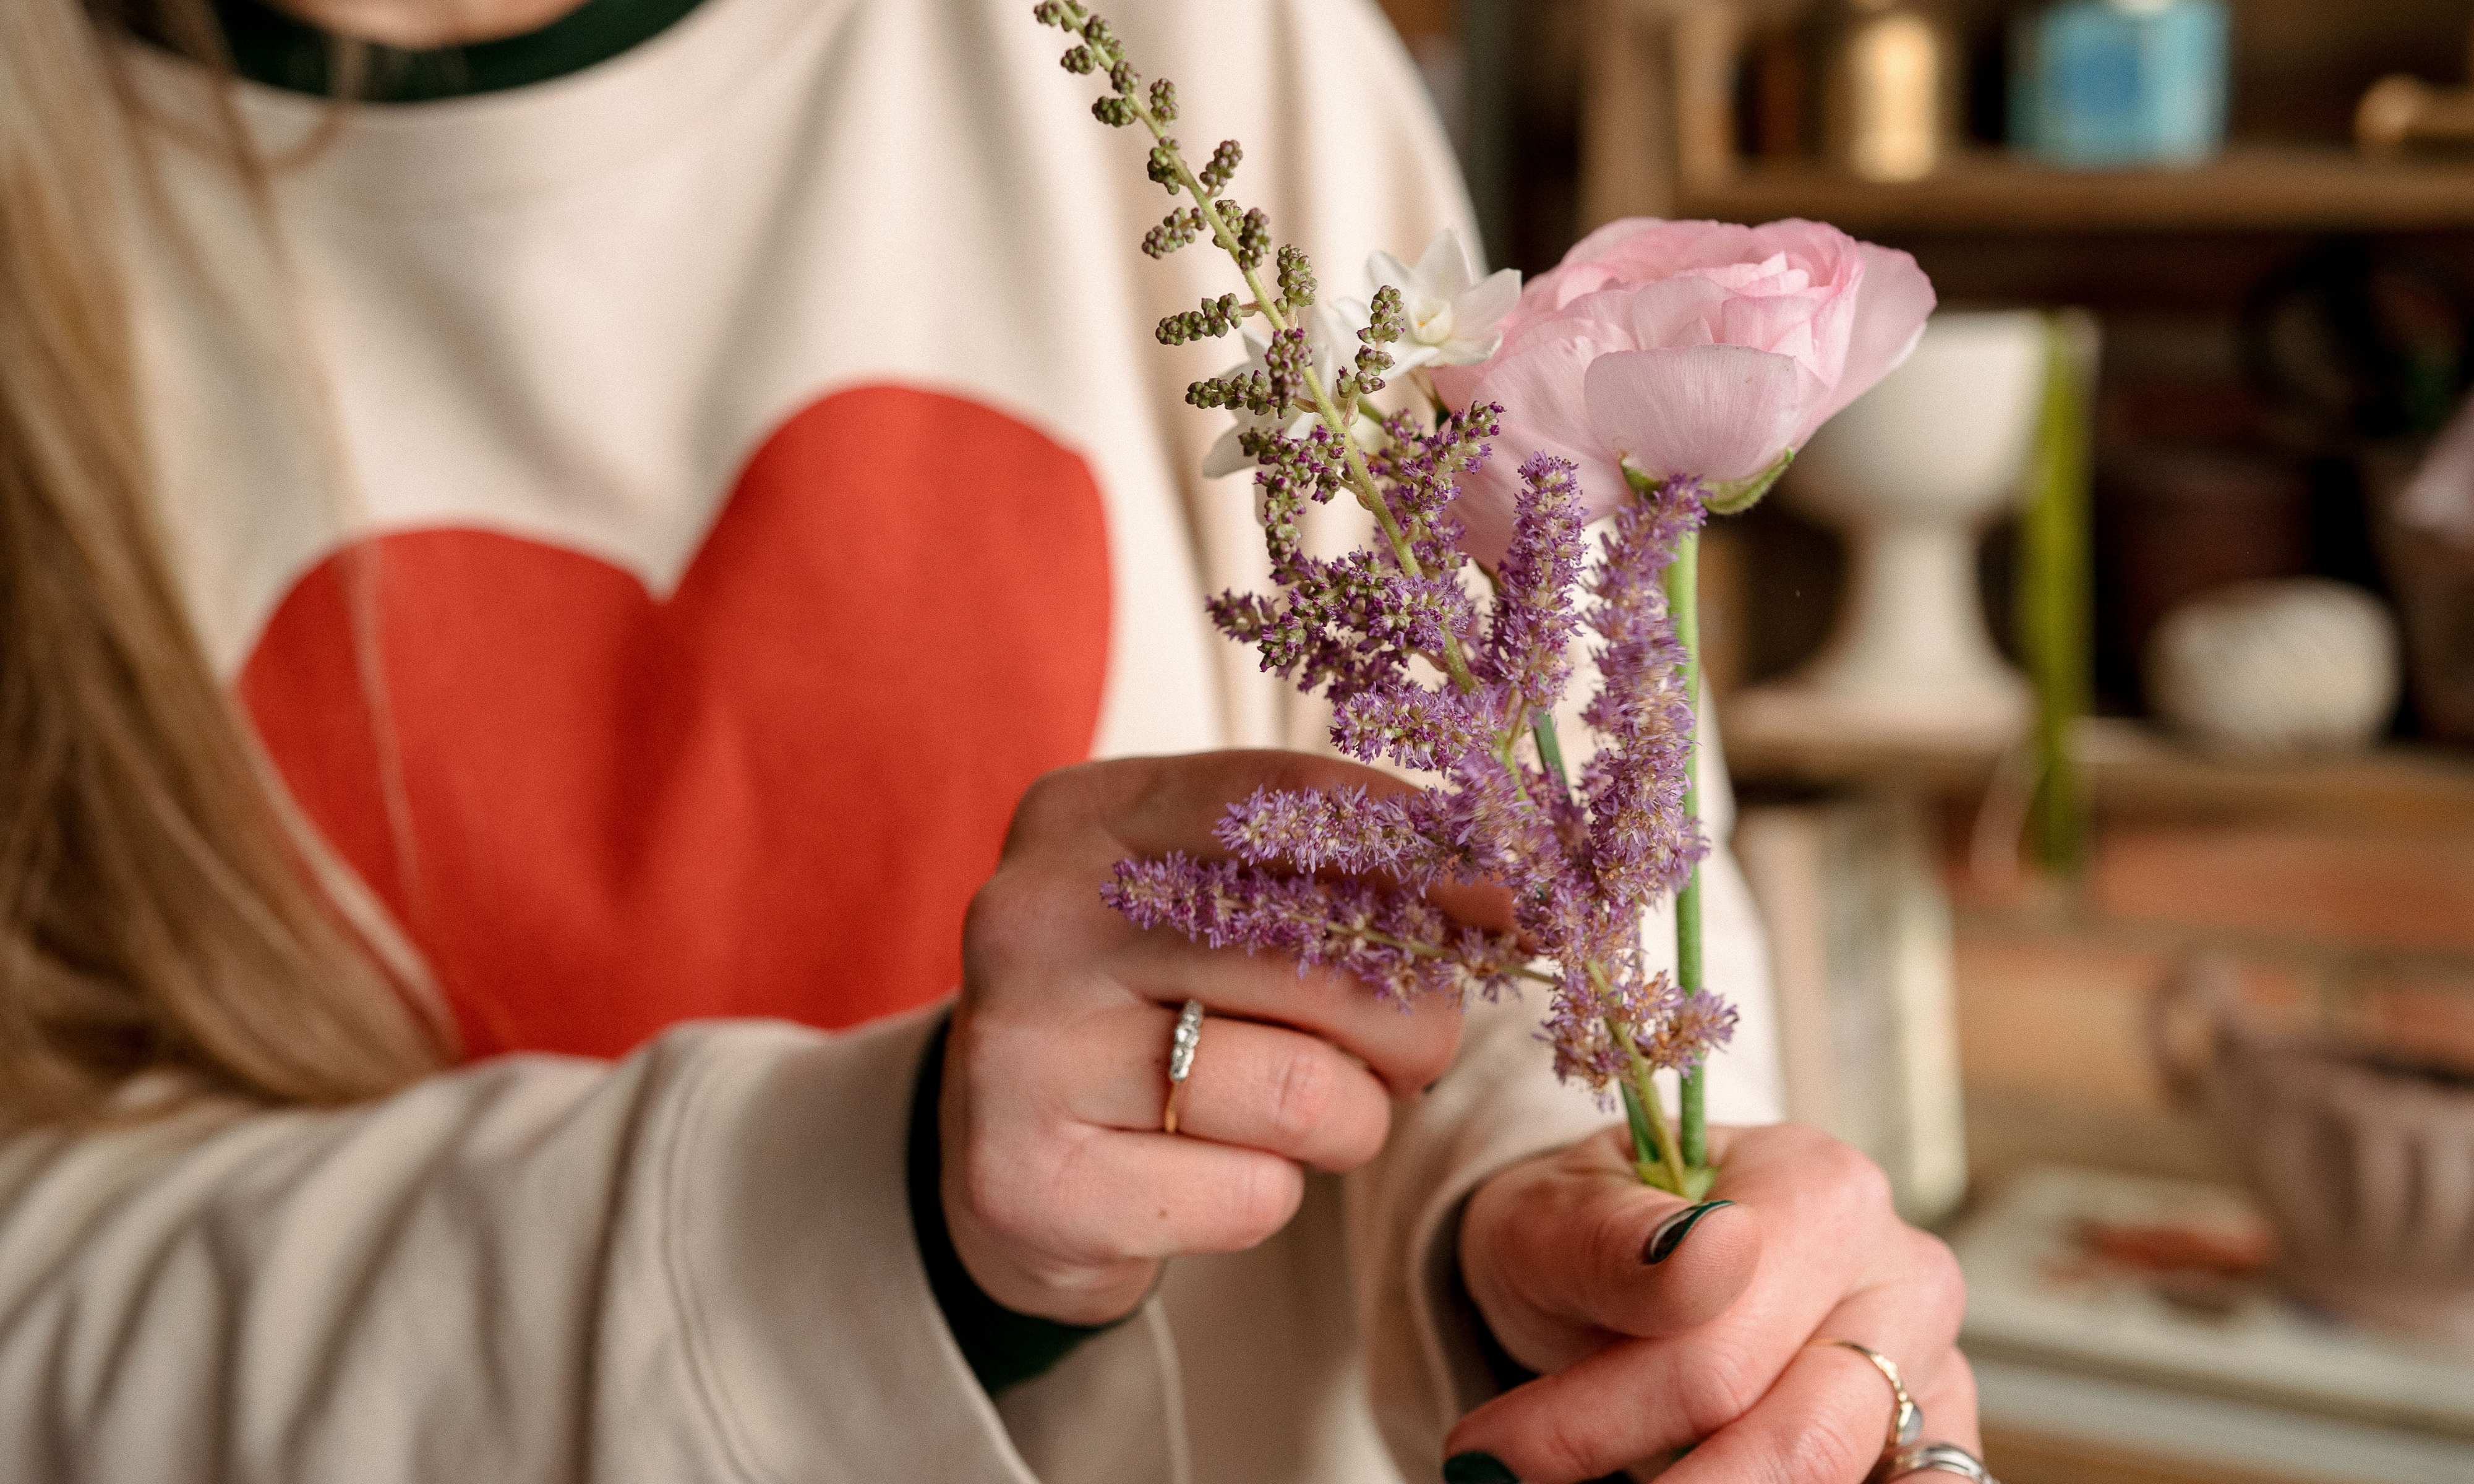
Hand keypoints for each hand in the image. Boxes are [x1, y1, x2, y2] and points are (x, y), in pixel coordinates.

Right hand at [942, 751, 1476, 1324]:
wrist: (1002, 1154)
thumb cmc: (1147, 1008)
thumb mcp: (1208, 902)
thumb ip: (1330, 872)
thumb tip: (1509, 882)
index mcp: (1088, 816)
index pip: (1293, 802)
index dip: (1429, 848)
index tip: (1517, 895)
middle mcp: (1036, 917)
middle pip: (1319, 955)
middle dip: (1415, 1016)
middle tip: (1420, 1049)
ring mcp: (1022, 1054)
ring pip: (1306, 1090)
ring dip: (1353, 1119)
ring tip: (1311, 1113)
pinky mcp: (1033, 1184)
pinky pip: (1253, 1195)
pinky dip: (1274, 1192)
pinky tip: (1219, 1171)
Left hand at [1450, 1123, 1974, 1482]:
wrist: (1618, 1259)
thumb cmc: (1585, 1233)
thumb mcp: (1553, 1220)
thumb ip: (1617, 1241)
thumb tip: (1712, 1251)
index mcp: (1821, 1190)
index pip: (1717, 1352)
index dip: (1591, 1422)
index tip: (1489, 1458)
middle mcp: (1900, 1276)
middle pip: (1797, 1436)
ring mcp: (1928, 1366)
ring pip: (1845, 1477)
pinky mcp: (1932, 1439)